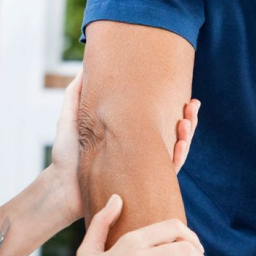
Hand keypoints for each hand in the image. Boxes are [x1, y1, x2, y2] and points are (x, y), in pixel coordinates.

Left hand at [49, 74, 200, 221]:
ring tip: (187, 122)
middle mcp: (140, 151)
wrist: (61, 187)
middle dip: (189, 120)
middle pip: (174, 134)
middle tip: (193, 106)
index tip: (182, 93)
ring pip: (176, 151)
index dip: (173, 107)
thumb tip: (83, 68)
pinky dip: (178, 157)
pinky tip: (182, 144)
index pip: (158, 119)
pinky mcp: (143, 184)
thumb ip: (76, 95)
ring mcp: (144, 168)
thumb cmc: (65, 155)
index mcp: (130, 136)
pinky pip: (168, 171)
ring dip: (187, 136)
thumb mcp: (70, 118)